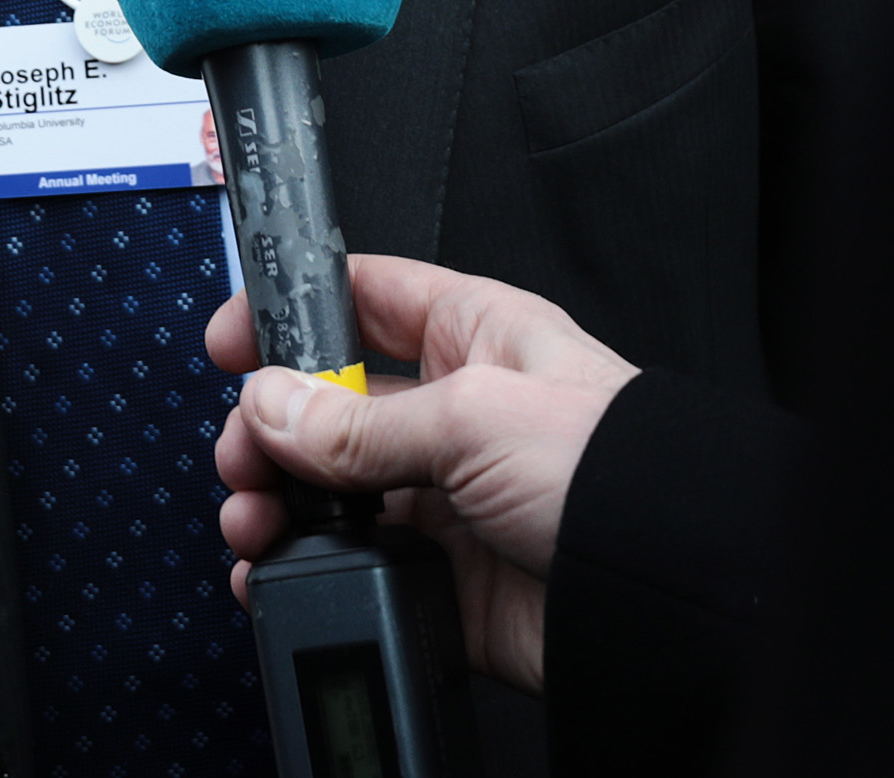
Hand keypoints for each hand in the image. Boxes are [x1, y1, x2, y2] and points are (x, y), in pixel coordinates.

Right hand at [208, 255, 637, 691]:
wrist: (660, 594)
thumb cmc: (615, 471)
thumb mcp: (476, 416)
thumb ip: (361, 420)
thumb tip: (273, 407)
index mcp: (475, 336)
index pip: (366, 299)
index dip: (296, 310)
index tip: (233, 337)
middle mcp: (455, 410)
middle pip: (331, 403)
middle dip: (270, 425)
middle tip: (241, 452)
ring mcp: (446, 494)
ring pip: (332, 489)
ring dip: (277, 500)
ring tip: (254, 519)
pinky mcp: (443, 573)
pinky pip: (353, 564)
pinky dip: (305, 568)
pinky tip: (279, 567)